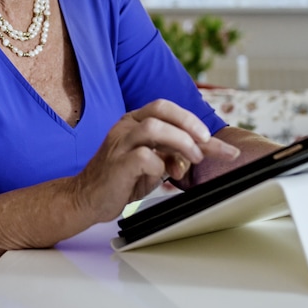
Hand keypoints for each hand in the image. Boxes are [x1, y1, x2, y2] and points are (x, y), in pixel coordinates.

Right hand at [67, 99, 239, 222]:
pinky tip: (164, 175)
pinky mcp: (116, 164)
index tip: (221, 145)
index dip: (196, 123)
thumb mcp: (153, 164)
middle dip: (190, 123)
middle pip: (161, 109)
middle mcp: (126, 126)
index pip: (169, 111)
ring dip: (180, 141)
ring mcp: (119, 143)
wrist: (86, 198)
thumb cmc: (121, 179)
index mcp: (135, 121)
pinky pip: (142, 156)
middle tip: (207, 144)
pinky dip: (159, 165)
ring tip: (193, 160)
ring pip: (152, 127)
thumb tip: (197, 154)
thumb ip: (172, 154)